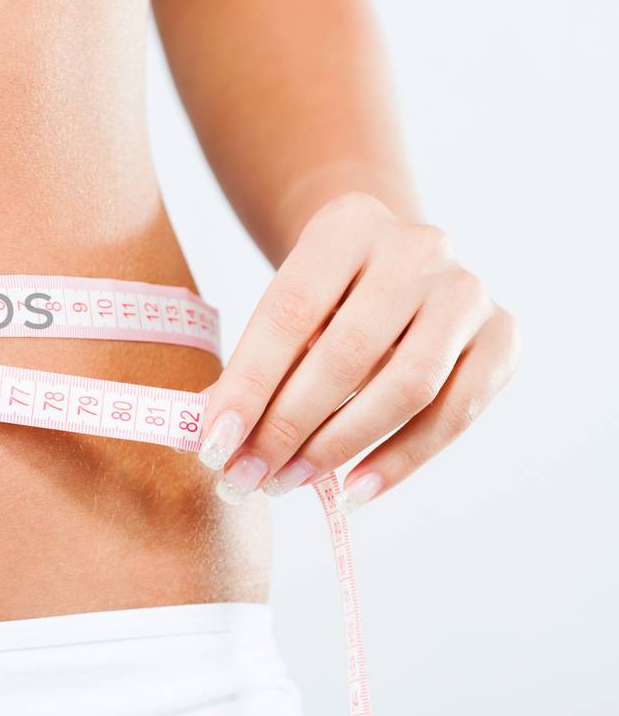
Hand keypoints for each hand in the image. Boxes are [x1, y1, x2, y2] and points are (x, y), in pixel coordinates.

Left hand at [196, 192, 520, 510]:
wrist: (394, 263)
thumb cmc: (324, 297)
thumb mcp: (284, 308)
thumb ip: (252, 365)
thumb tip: (213, 438)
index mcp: (348, 224)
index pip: (288, 312)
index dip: (249, 384)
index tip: (212, 444)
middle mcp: (418, 247)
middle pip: (347, 353)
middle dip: (288, 425)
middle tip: (248, 476)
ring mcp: (468, 291)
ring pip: (407, 386)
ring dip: (340, 446)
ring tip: (289, 482)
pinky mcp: (503, 336)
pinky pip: (454, 412)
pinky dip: (401, 459)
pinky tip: (353, 490)